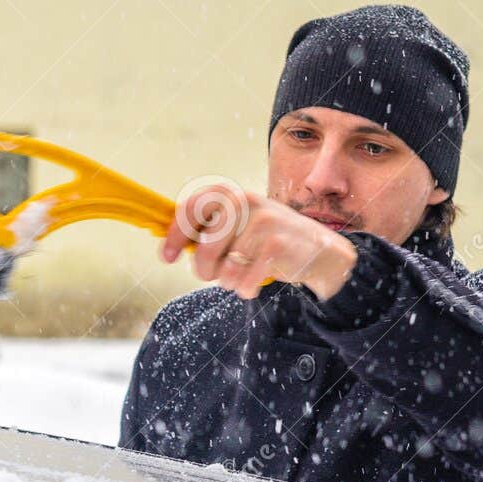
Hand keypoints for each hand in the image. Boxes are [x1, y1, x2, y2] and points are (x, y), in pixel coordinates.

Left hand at [160, 183, 357, 301]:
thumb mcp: (236, 223)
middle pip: (204, 249)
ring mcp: (262, 222)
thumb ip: (206, 228)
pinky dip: (245, 288)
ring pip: (224, 270)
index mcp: (229, 193)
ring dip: (229, 281)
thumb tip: (165, 240)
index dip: (174, 236)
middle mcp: (244, 201)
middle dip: (204, 269)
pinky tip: (255, 280)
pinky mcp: (276, 246)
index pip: (190, 210)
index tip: (167, 257)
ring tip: (243, 272)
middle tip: (213, 274)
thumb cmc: (266, 238)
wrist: (317, 247)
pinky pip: (243, 281)